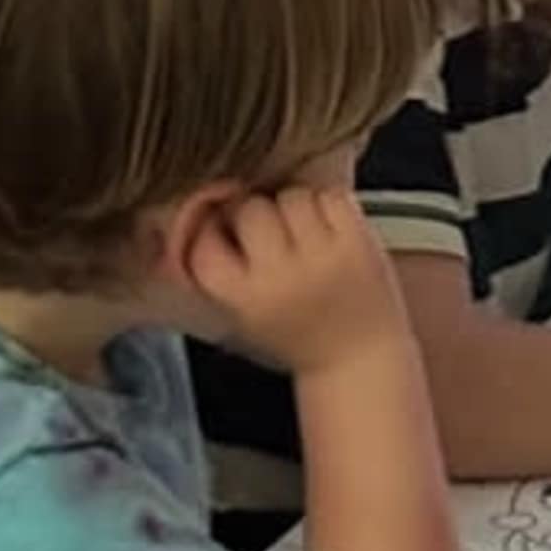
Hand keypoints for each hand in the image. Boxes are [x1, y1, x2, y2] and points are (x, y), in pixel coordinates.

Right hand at [175, 183, 407, 380]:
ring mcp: (322, 255)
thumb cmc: (293, 332)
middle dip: (253, 214)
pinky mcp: (357, 240)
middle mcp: (280, 276)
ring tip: (300, 232)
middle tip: (266, 231)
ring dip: (292, 206)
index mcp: (244, 300)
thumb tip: (193, 217)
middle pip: (249, 209)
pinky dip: (327, 204)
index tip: (219, 226)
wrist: (354, 354)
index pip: (204, 245)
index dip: (208, 228)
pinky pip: (330, 196)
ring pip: (291, 196)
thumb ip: (219, 272)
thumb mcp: (243, 315)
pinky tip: (328, 228)